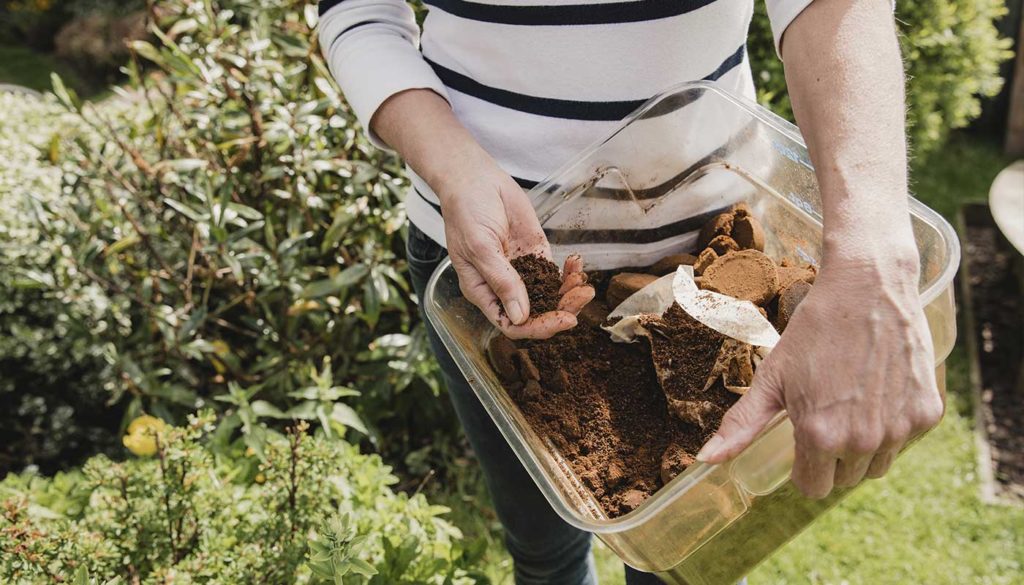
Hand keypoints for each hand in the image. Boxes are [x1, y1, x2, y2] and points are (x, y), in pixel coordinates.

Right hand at [440, 163, 593, 338]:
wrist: (475, 179)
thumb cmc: (466, 211)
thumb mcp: (480, 247)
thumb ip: (501, 281)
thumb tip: (520, 316)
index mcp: (483, 291)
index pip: (512, 324)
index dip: (538, 327)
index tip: (562, 319)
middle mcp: (503, 286)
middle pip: (536, 313)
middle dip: (561, 309)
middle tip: (582, 297)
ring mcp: (521, 270)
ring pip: (549, 295)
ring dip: (569, 293)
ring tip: (584, 283)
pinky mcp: (535, 253)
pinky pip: (555, 272)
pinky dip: (569, 273)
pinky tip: (577, 264)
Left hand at [696, 255, 943, 497]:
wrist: (868, 287)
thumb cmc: (814, 330)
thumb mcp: (772, 377)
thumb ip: (741, 424)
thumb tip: (705, 460)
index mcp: (819, 436)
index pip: (812, 487)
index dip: (803, 466)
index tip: (802, 439)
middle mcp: (863, 440)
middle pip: (844, 479)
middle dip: (832, 456)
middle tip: (827, 412)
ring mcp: (900, 429)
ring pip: (877, 466)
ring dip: (864, 447)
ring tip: (851, 403)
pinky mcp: (927, 414)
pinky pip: (906, 441)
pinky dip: (893, 426)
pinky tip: (879, 391)